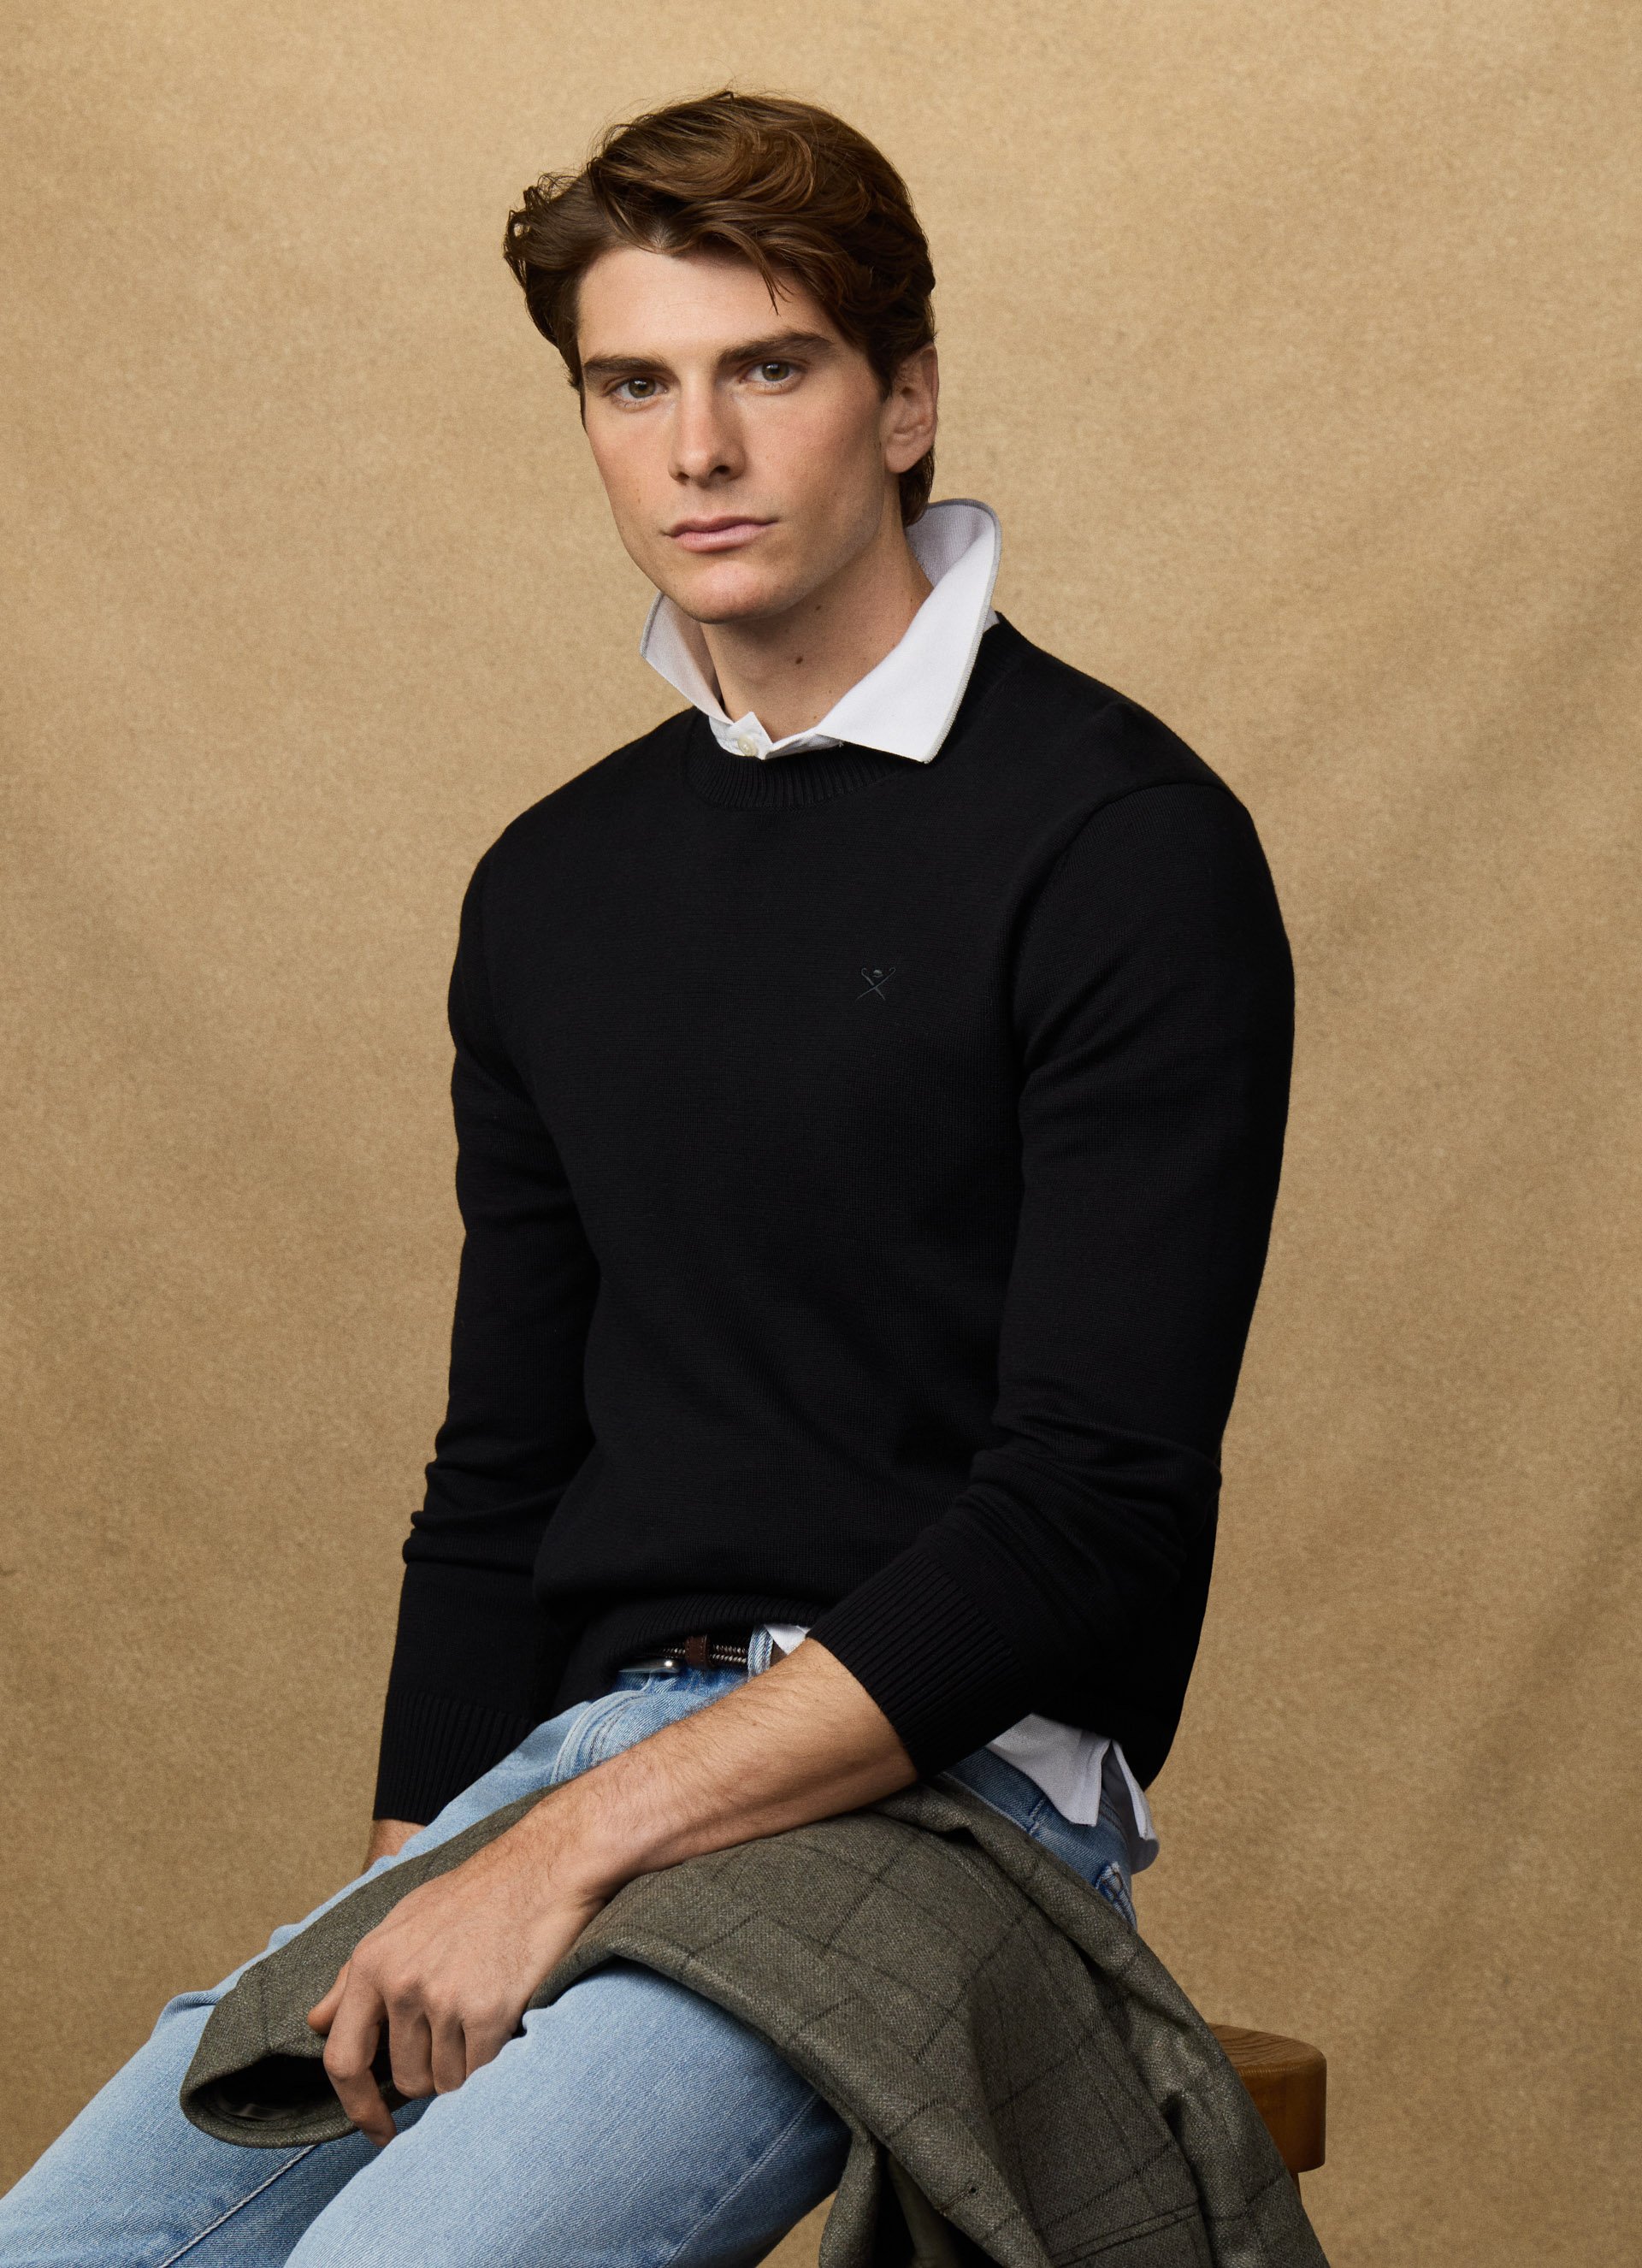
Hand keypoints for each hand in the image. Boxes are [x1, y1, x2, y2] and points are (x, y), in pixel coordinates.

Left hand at [306, 1809, 605, 2145]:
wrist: (544, 1866)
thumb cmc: (474, 1894)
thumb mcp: (402, 1920)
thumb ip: (354, 1976)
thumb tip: (317, 2022)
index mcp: (372, 1962)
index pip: (342, 2059)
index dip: (356, 2107)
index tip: (376, 2131)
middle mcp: (402, 1983)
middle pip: (405, 2080)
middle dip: (431, 2070)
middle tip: (460, 2030)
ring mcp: (445, 1998)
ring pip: (445, 2081)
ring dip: (465, 2064)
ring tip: (484, 2012)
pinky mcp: (490, 2011)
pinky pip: (480, 2073)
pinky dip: (493, 2060)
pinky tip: (504, 2020)